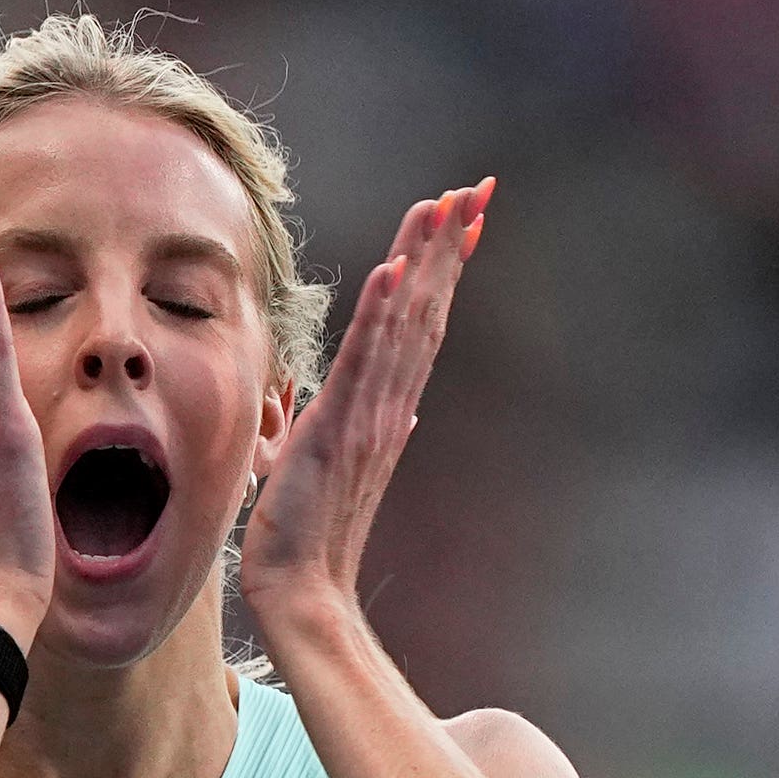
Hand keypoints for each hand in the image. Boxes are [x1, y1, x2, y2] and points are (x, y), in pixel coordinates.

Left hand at [241, 179, 493, 624]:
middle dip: (449, 245)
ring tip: (444, 204)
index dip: (443, 267)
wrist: (301, 590)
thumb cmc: (311, 535)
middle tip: (476, 187)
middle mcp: (390, 404)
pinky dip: (380, 313)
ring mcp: (369, 416)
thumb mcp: (339, 465)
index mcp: (389, 408)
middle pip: (427, 309)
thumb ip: (371, 430)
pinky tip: (394, 268)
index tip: (463, 216)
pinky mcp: (338, 429)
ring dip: (424, 260)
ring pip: (404, 324)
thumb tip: (405, 412)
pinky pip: (363, 361)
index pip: (422, 322)